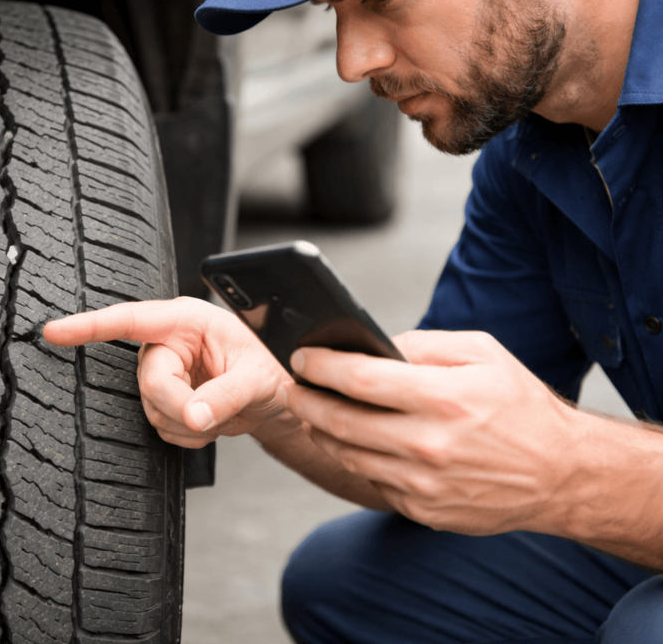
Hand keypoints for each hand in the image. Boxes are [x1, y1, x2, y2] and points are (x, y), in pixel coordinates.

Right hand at [44, 297, 289, 447]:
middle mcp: (170, 342)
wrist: (274, 395)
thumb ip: (225, 396)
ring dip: (187, 422)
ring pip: (153, 409)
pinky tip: (210, 418)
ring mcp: (165, 371)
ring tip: (218, 409)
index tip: (53, 331)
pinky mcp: (165, 398)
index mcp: (187, 320)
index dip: (89, 326)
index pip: (131, 320)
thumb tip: (195, 416)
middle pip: (149, 382)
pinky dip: (188, 433)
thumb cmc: (270, 369)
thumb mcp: (256, 379)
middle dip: (179, 405)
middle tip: (212, 415)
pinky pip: (162, 426)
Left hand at [281, 329, 579, 534]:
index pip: (360, 379)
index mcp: (445, 398)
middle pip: (341, 421)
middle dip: (305, 400)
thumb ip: (423, 343)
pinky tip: (352, 440)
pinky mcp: (424, 510)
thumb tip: (374, 345)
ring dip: (321, 430)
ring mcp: (425, 485)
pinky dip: (355, 457)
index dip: (321, 366)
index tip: (301, 357)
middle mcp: (430, 445)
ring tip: (313, 411)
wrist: (560, 473)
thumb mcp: (482, 352)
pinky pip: (372, 480)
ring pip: (348, 454)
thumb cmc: (520, 406)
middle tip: (293, 386)